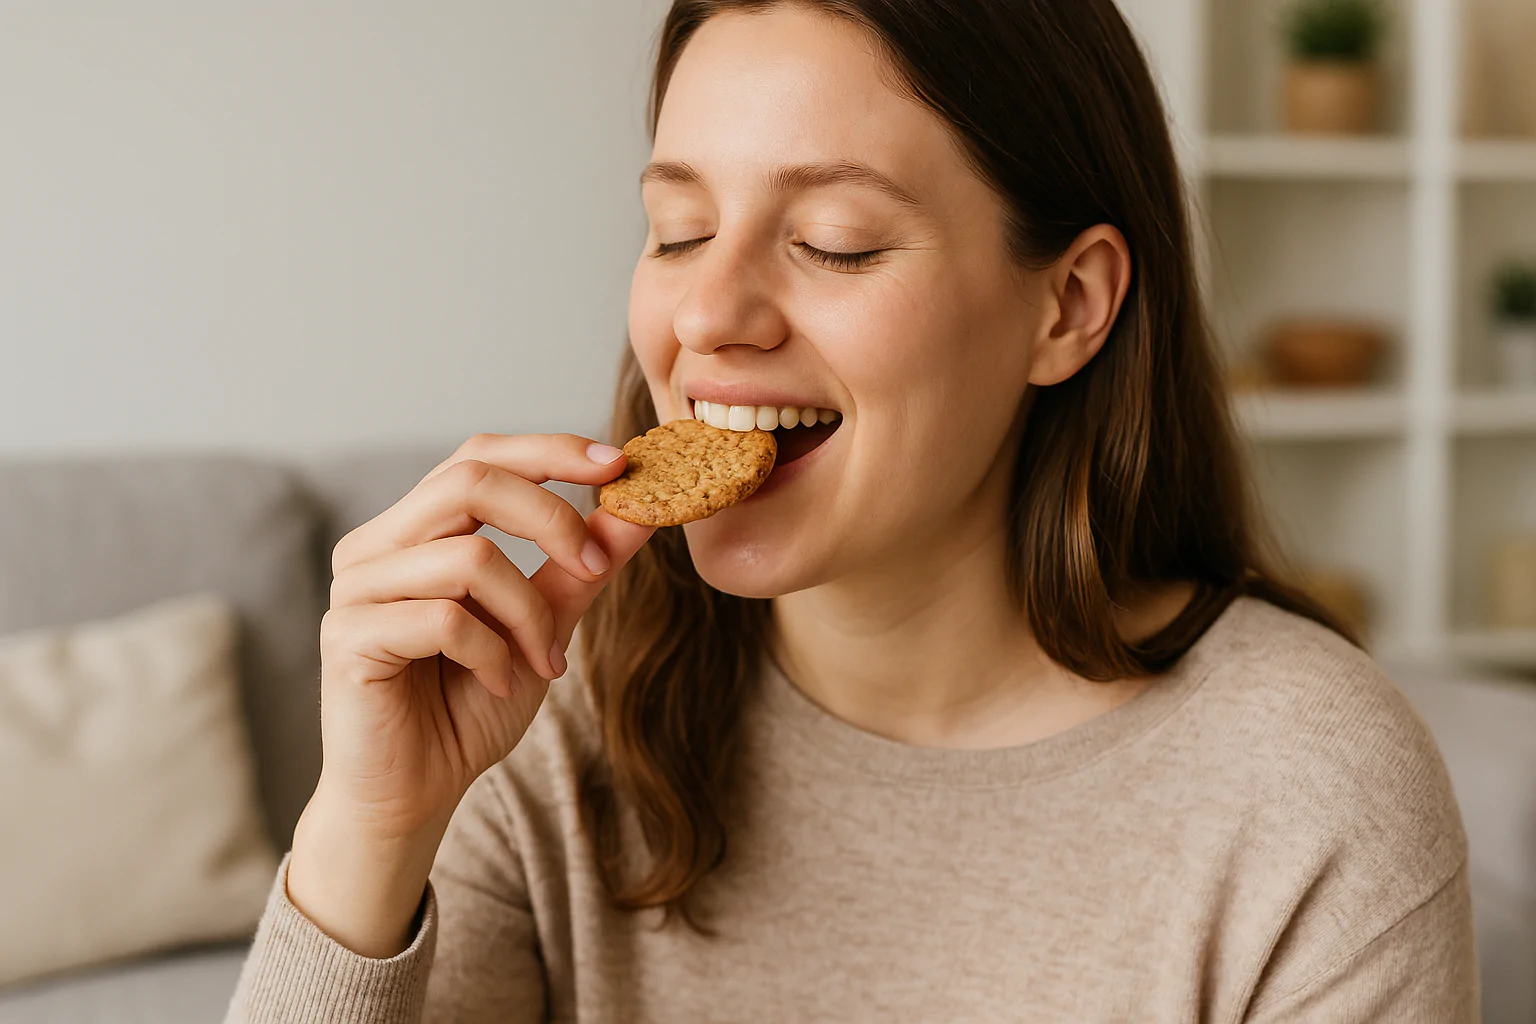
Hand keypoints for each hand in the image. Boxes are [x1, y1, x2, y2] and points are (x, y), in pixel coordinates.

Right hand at [287, 433, 652, 955]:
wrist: (416, 792)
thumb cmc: (471, 704)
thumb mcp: (542, 625)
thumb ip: (578, 567)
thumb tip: (639, 509)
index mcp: (416, 529)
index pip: (479, 455)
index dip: (549, 451)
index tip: (618, 465)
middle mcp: (376, 544)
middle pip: (470, 480)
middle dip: (552, 517)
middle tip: (597, 568)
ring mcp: (356, 587)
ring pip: (469, 555)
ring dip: (529, 613)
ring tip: (543, 662)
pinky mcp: (348, 636)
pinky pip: (445, 620)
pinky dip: (493, 654)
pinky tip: (499, 683)